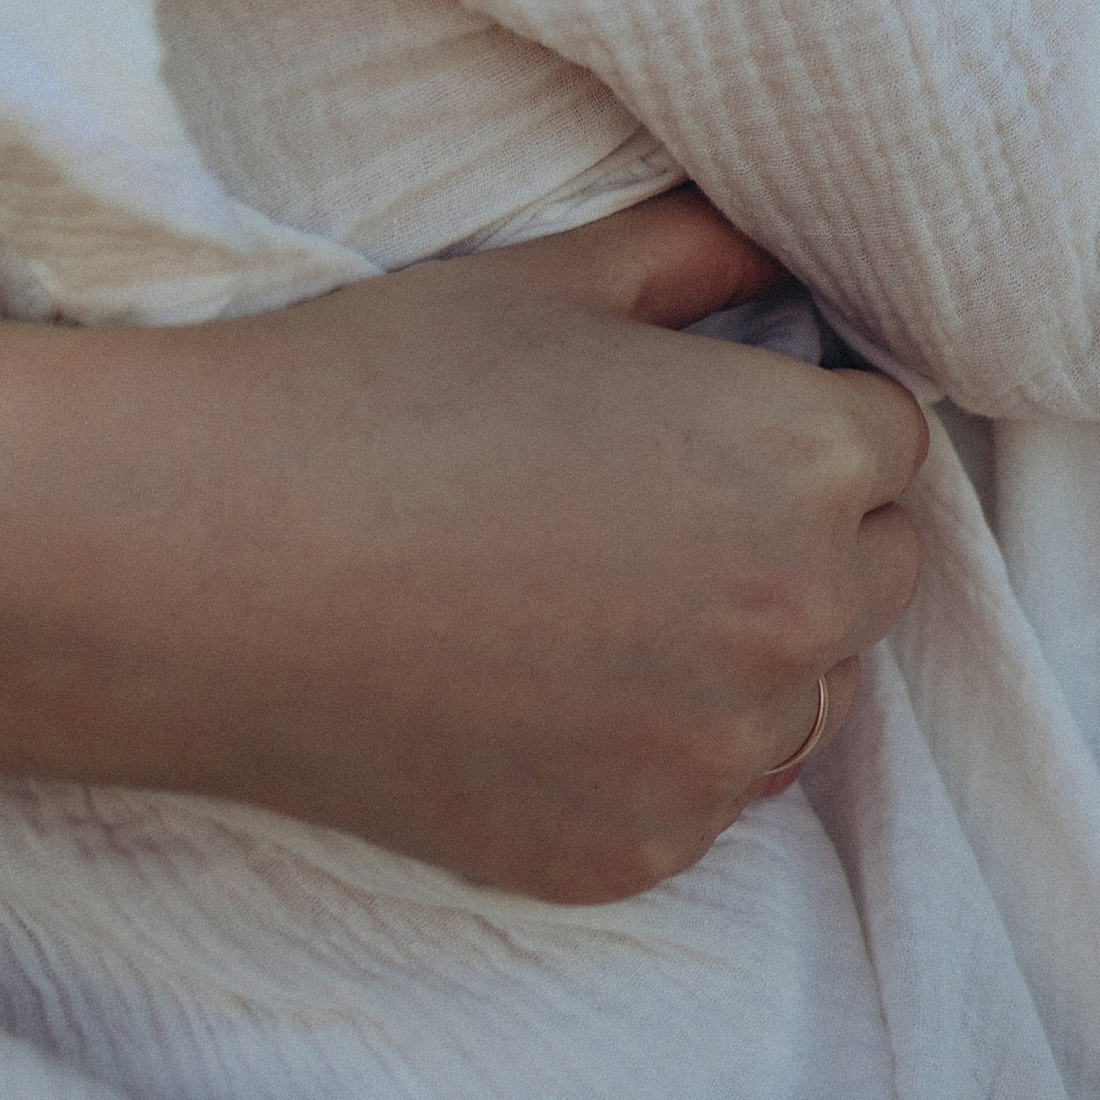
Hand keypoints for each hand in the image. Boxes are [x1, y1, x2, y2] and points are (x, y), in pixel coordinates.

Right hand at [0, 193, 926, 901]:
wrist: (207, 566)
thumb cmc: (385, 391)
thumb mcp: (566, 284)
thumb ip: (708, 255)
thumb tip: (784, 242)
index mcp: (799, 465)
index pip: (892, 439)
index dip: (809, 412)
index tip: (719, 413)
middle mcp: (791, 623)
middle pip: (875, 574)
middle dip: (806, 532)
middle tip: (665, 502)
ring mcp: (714, 759)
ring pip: (805, 698)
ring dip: (749, 652)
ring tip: (604, 596)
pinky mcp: (632, 857)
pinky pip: (703, 799)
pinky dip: (655, 752)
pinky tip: (544, 690)